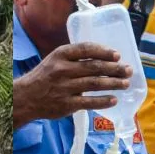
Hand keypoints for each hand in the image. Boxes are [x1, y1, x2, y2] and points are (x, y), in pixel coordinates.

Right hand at [11, 42, 130, 125]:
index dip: (104, 51)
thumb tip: (104, 58)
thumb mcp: (55, 60)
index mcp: (61, 55)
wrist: (26, 97)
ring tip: (125, 84)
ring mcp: (65, 87)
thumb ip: (75, 57)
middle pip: (94, 67)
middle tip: (128, 70)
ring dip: (113, 83)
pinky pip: (89, 102)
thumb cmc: (45, 76)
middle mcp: (63, 69)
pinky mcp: (66, 104)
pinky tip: (114, 99)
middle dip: (115, 68)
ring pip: (94, 84)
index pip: (86, 49)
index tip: (117, 55)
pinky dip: (103, 101)